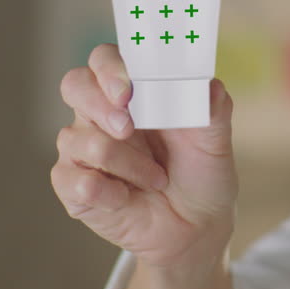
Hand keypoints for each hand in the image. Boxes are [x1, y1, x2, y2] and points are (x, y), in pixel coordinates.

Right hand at [51, 44, 237, 272]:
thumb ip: (213, 111)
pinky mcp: (74, 186)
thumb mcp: (215, 143)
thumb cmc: (200, 175)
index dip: (110, 68)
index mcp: (135, 92)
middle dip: (100, 105)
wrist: (196, 228)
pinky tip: (128, 199)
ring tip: (157, 178)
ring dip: (127, 163)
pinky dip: (108, 192)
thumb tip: (209, 85)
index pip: (105, 59)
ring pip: (78, 139)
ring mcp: (83, 149)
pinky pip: (75, 180)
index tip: (129, 92)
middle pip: (74, 85)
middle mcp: (102, 114)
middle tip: (128, 127)